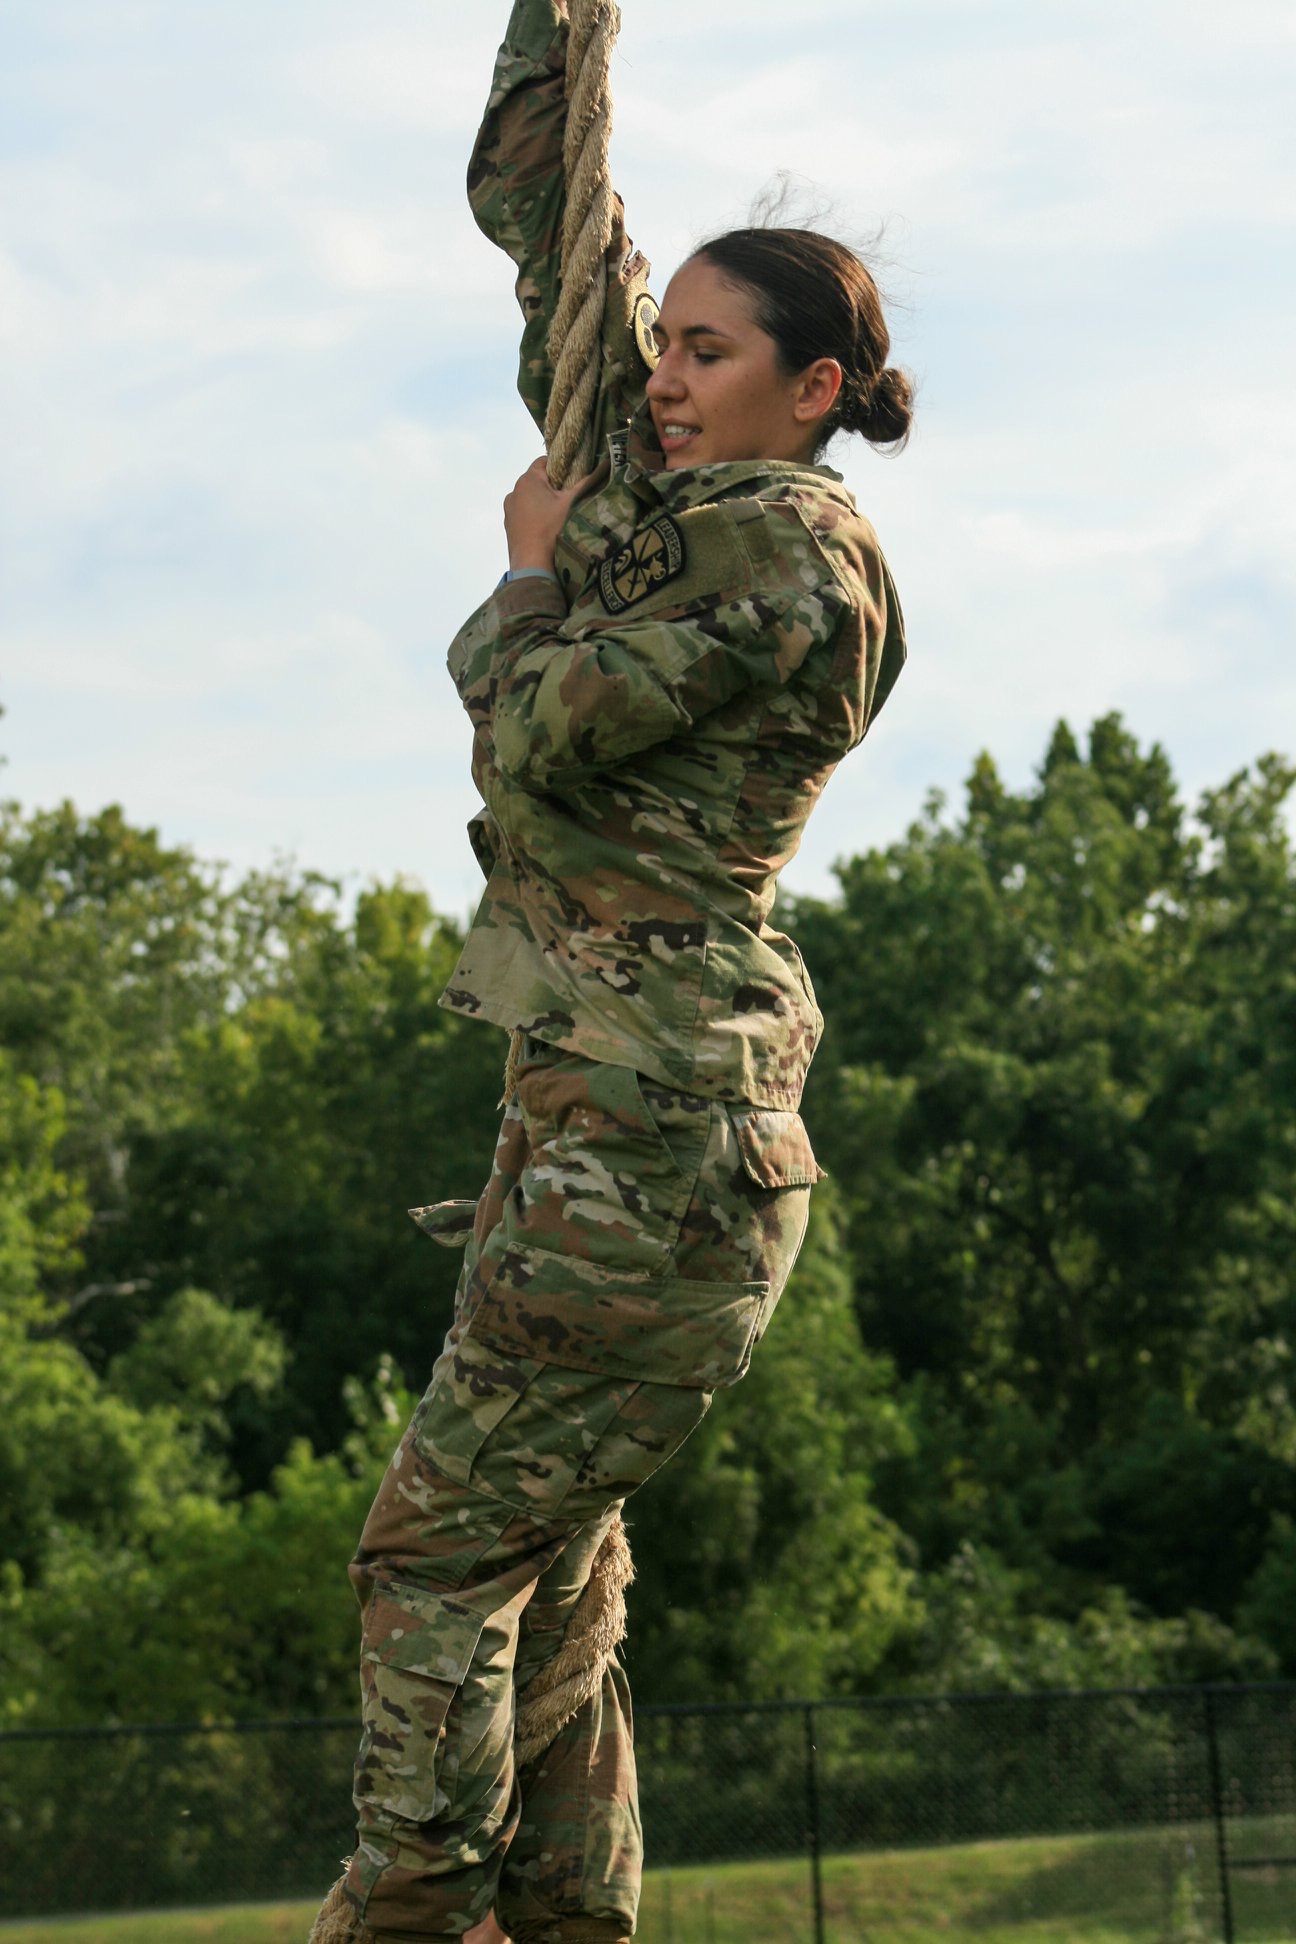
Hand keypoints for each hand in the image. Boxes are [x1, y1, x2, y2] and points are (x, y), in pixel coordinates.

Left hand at [503, 457, 593, 571]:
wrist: (533, 565)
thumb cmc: (552, 529)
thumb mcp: (573, 503)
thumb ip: (586, 483)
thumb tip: (602, 467)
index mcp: (527, 480)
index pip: (544, 461)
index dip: (561, 467)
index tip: (573, 478)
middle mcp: (514, 492)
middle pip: (538, 482)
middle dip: (553, 488)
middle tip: (570, 500)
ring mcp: (509, 511)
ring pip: (530, 499)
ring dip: (543, 504)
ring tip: (559, 518)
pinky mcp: (509, 528)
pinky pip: (525, 515)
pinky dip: (535, 518)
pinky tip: (547, 531)